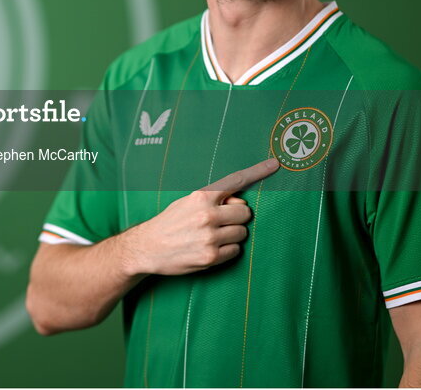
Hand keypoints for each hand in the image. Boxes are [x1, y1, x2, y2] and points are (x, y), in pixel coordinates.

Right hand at [119, 158, 278, 275]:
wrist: (147, 247)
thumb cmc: (169, 223)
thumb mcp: (187, 203)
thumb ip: (214, 200)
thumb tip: (240, 205)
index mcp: (201, 197)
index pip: (234, 181)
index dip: (257, 172)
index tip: (274, 164)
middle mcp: (207, 215)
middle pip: (245, 213)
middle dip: (237, 218)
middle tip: (222, 222)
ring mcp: (210, 236)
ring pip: (241, 233)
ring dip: (231, 235)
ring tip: (211, 237)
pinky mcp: (211, 256)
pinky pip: (235, 251)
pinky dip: (227, 250)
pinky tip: (210, 248)